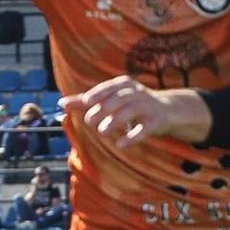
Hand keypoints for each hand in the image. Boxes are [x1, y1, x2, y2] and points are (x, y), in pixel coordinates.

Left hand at [59, 76, 201, 148]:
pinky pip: (145, 128)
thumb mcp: (111, 100)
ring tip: (102, 131)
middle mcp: (136, 92)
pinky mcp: (157, 120)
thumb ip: (86, 102)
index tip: (86, 103)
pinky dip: (133, 136)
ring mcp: (148, 106)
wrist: (168, 109)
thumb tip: (60, 103)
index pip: (108, 88)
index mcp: (123, 84)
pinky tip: (121, 145)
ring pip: (130, 111)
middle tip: (90, 122)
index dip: (98, 94)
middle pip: (118, 99)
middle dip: (104, 110)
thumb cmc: (133, 104)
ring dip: (115, 121)